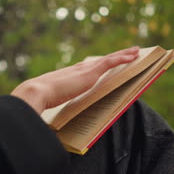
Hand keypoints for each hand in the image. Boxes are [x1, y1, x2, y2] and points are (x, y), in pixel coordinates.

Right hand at [11, 46, 139, 113]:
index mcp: (70, 75)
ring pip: (110, 59)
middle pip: (102, 61)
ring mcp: (85, 70)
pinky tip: (133, 56)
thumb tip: (59, 122)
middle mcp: (78, 69)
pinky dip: (123, 58)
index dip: (99, 65)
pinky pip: (111, 62)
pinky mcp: (90, 72)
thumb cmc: (42, 100)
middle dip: (115, 57)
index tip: (106, 63)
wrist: (38, 92)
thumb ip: (60, 106)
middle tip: (128, 53)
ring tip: (135, 51)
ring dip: (123, 54)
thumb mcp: (54, 102)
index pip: (89, 68)